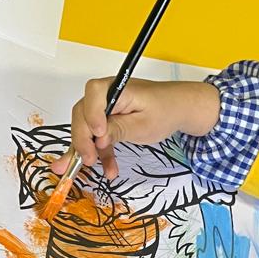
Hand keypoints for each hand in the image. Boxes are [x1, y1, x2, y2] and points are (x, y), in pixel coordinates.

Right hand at [51, 78, 221, 180]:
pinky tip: (108, 169)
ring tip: (90, 169)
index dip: (91, 115)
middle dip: (82, 138)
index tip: (98, 135)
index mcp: (116, 88)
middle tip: (88, 159)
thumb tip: (98, 137)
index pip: (94, 95)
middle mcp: (105, 95)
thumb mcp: (144, 124)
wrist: (176, 109)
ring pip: (86, 129)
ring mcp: (104, 109)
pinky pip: (98, 138)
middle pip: (83, 114)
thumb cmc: (165, 110)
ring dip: (88, 150)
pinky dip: (101, 154)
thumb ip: (120, 129)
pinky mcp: (107, 122)